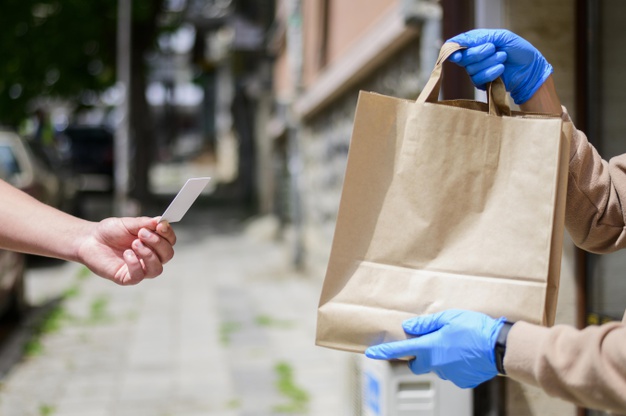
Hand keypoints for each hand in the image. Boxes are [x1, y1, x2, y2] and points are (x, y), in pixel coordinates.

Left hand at [76, 217, 175, 284]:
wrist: (89, 240)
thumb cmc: (110, 231)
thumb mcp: (128, 223)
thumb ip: (144, 223)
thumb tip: (161, 220)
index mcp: (153, 243)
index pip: (170, 241)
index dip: (168, 234)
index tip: (160, 225)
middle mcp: (150, 257)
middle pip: (167, 255)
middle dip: (158, 243)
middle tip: (142, 233)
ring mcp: (140, 269)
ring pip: (157, 269)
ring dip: (149, 255)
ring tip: (134, 243)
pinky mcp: (127, 278)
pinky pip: (139, 276)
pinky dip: (135, 264)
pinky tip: (126, 254)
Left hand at [365, 309, 505, 388]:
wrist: (500, 347)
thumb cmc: (474, 328)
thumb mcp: (449, 318)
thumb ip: (426, 324)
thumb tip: (408, 327)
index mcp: (430, 347)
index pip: (401, 350)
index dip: (384, 351)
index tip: (371, 353)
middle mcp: (436, 364)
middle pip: (418, 364)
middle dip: (418, 357)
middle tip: (430, 344)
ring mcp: (449, 375)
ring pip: (437, 368)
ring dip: (441, 358)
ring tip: (457, 344)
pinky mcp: (462, 381)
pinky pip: (453, 373)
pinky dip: (455, 365)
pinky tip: (466, 354)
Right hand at [446, 29, 552, 103]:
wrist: (530, 68)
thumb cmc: (518, 49)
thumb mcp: (501, 36)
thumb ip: (480, 37)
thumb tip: (460, 42)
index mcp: (476, 44)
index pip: (457, 46)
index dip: (453, 50)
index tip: (458, 55)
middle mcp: (473, 58)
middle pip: (464, 58)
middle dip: (479, 53)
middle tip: (493, 48)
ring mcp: (477, 71)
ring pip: (471, 69)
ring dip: (489, 62)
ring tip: (502, 58)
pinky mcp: (482, 83)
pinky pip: (478, 79)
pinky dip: (491, 72)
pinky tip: (501, 69)